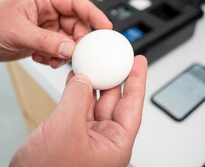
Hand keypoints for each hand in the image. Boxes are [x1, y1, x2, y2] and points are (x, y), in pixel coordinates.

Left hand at [0, 0, 111, 66]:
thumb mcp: (18, 31)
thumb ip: (46, 41)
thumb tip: (70, 49)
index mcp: (44, 0)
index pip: (75, 3)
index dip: (93, 13)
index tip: (106, 26)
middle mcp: (48, 12)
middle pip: (76, 25)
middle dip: (79, 41)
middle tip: (78, 54)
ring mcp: (46, 27)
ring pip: (68, 40)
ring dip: (65, 53)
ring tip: (54, 60)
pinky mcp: (42, 41)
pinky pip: (58, 50)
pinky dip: (55, 58)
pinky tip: (43, 60)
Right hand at [10, 55, 147, 166]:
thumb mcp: (65, 130)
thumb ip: (77, 99)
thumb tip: (84, 78)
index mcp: (114, 145)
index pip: (132, 107)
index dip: (137, 81)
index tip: (139, 62)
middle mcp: (104, 141)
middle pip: (115, 102)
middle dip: (114, 78)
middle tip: (115, 58)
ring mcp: (87, 138)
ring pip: (95, 104)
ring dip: (93, 83)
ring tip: (93, 63)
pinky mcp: (71, 136)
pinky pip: (79, 108)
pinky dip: (77, 92)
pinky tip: (76, 79)